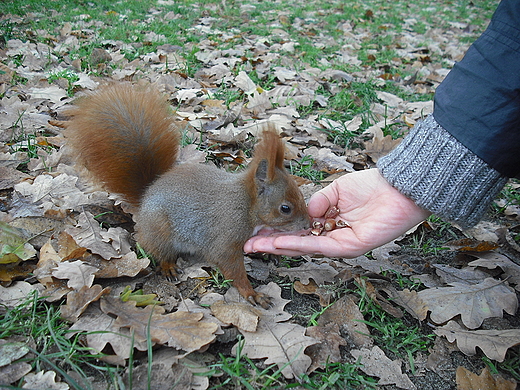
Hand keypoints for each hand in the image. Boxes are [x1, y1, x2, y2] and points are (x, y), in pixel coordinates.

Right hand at [244, 169, 430, 257]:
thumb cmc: (372, 187)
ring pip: (304, 248)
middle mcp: (332, 236)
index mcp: (329, 223)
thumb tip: (304, 215)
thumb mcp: (335, 190)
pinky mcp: (350, 247)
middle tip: (248, 245)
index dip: (278, 231)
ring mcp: (341, 244)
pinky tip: (279, 243)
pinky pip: (320, 247)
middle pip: (297, 244)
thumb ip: (317, 203)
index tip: (257, 230)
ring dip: (278, 247)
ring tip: (256, 245)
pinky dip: (298, 245)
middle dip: (271, 244)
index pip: (299, 231)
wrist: (397, 188)